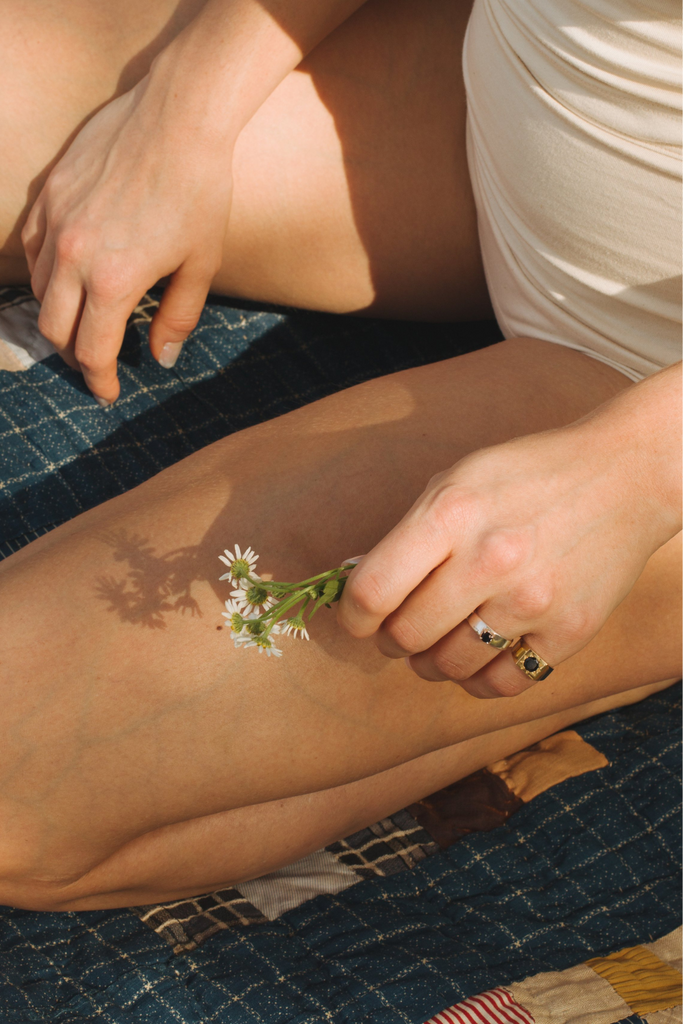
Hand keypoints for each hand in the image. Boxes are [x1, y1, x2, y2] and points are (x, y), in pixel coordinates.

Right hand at [21, 74, 231, 404]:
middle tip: (95, 363)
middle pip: (53, 329)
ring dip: (58, 315)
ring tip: (82, 322)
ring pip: (38, 289)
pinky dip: (45, 273)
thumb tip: (162, 359)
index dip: (99, 381)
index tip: (108, 393)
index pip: (92, 352)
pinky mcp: (48, 194)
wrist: (179, 116)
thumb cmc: (201, 192)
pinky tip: (68, 277)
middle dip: (74, 356)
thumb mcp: (200, 265)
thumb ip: (177, 318)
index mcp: (113, 281)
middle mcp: (73, 255)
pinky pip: (32, 247)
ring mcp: (54, 221)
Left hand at [338, 378, 680, 697]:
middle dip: (392, 639)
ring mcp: (533, 600)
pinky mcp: (570, 631)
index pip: (372, 591)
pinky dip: (479, 680)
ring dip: (432, 663)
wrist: (625, 475)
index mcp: (452, 513)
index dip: (352, 614)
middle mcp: (490, 559)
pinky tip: (480, 658)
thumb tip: (355, 583)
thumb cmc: (527, 475)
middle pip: (407, 636)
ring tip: (439, 644)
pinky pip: (502, 685)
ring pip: (450, 667)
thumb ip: (407, 533)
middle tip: (401, 630)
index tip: (358, 617)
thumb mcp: (457, 480)